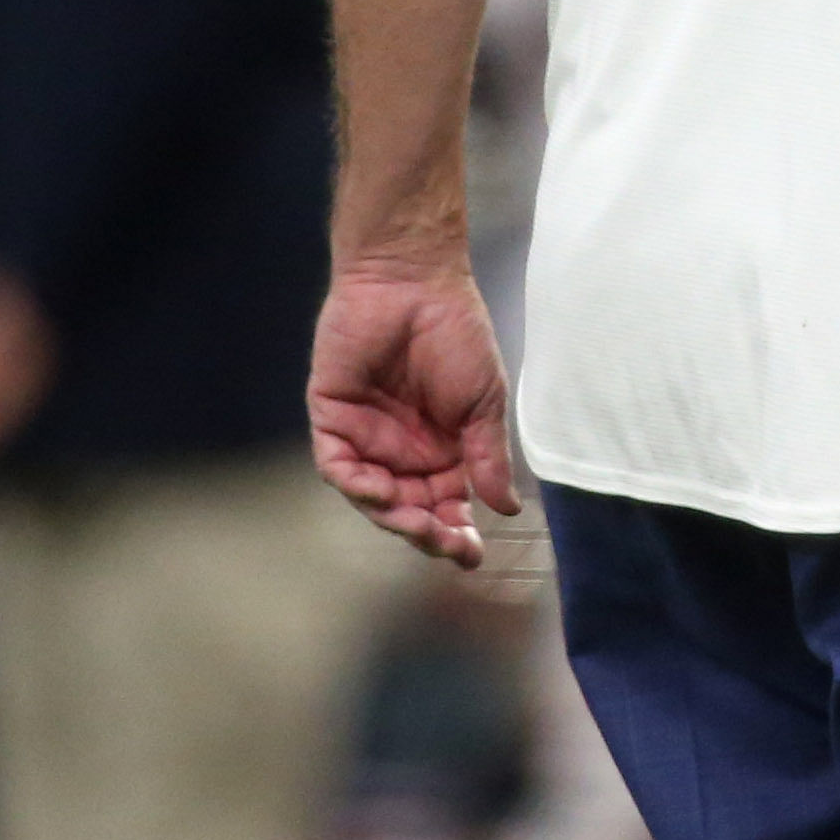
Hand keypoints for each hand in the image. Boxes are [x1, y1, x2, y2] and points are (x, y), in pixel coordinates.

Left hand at [309, 255, 517, 566]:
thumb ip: (487, 454)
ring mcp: (366, 439)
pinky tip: (380, 491)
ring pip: (374, 497)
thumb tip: (506, 507)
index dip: (457, 532)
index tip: (473, 555)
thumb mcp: (484, 400)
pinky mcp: (332, 422)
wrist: (412, 284)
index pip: (447, 504)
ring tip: (420, 524)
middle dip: (428, 532)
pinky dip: (357, 485)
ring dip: (395, 515)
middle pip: (410, 509)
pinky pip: (339, 467)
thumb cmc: (457, 334)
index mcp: (443, 449)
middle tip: (449, 544)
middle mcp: (403, 452)